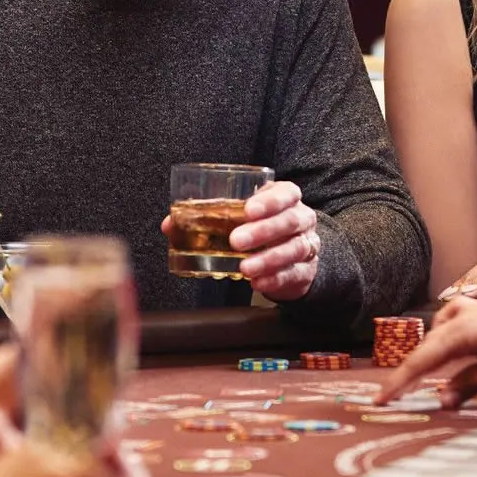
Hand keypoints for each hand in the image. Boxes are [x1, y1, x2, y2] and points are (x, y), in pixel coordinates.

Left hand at [159, 181, 320, 301]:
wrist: (294, 255)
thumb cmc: (261, 227)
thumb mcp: (240, 216)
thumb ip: (209, 217)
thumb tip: (170, 225)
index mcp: (286, 199)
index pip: (286, 193)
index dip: (269, 200)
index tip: (248, 209)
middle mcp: (301, 219)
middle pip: (289, 221)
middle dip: (263, 231)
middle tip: (236, 240)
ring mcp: (306, 244)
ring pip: (294, 248)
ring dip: (268, 258)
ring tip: (245, 268)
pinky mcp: (305, 270)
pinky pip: (294, 274)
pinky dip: (275, 279)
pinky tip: (258, 283)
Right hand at [374, 284, 476, 405]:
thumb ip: (470, 384)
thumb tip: (442, 400)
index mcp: (462, 334)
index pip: (420, 362)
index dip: (398, 383)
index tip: (380, 400)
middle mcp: (459, 316)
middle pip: (424, 348)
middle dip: (408, 372)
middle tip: (394, 395)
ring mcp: (469, 307)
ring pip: (436, 334)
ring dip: (427, 355)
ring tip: (421, 378)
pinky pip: (449, 323)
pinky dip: (442, 339)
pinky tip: (450, 349)